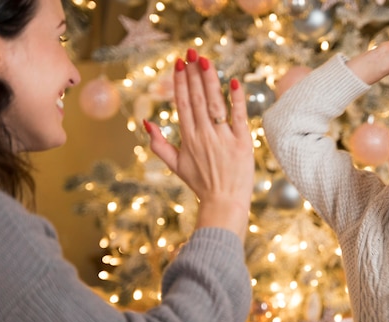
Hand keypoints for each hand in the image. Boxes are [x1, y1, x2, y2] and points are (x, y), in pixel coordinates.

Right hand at [144, 49, 253, 238]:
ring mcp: (224, 137)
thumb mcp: (175, 165)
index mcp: (188, 138)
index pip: (183, 103)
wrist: (224, 202)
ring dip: (210, 80)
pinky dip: (237, 99)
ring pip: (215, 103)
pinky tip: (234, 81)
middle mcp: (204, 135)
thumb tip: (146, 121)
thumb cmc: (201, 183)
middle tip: (192, 52)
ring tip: (205, 60)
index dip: (180, 82)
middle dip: (194, 74)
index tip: (179, 63)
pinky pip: (239, 116)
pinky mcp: (243, 142)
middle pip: (198, 98)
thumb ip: (158, 144)